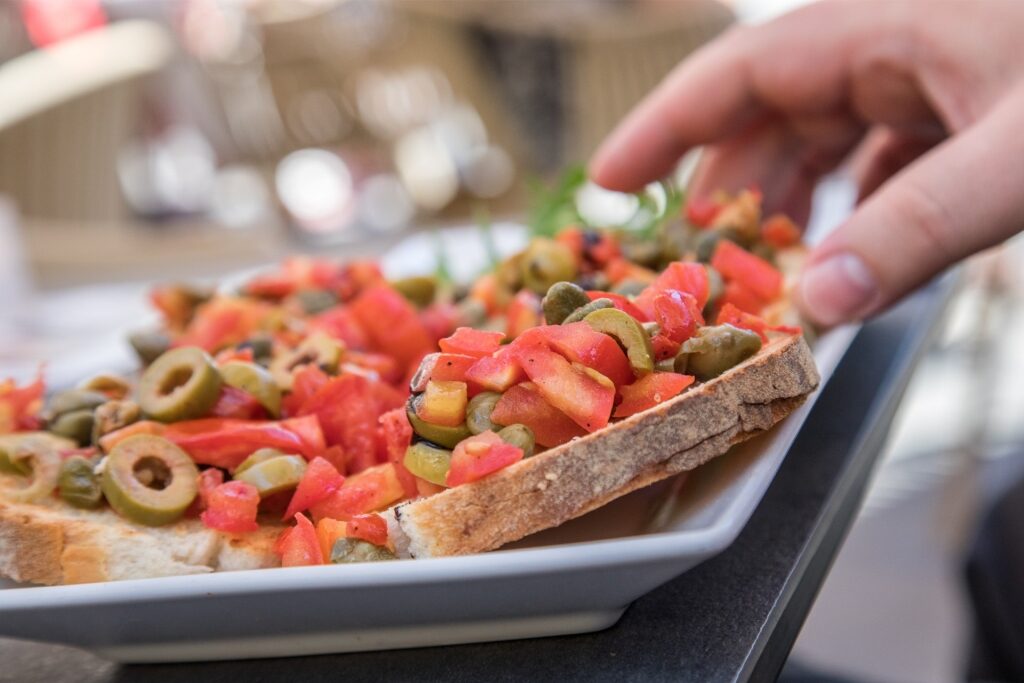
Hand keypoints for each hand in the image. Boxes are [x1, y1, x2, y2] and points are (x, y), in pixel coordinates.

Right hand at [590, 0, 1023, 325]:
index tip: (605, 181)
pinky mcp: (974, 105)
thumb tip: (816, 309)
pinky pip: (891, 158)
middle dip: (729, 188)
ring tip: (770, 271)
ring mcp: (937, 73)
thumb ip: (915, 230)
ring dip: (797, 207)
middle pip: (774, 114)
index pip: (736, 73)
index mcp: (883, 23)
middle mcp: (897, 40)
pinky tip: (863, 253)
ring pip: (832, 139)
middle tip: (694, 264)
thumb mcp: (1022, 155)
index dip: (662, 127)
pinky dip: (864, 209)